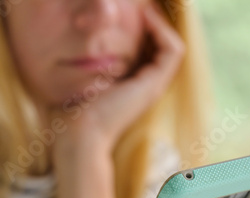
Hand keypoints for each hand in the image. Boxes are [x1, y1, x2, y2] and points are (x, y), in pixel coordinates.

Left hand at [51, 2, 184, 158]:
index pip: (152, 51)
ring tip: (146, 8)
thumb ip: (91, 61)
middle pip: (165, 48)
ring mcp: (154, 85)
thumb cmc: (75, 108)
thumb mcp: (84, 78)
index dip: (148, 29)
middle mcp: (149, 84)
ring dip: (162, 24)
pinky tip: (146, 17)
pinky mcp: (154, 84)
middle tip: (142, 5)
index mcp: (135, 84)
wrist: (80, 132)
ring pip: (173, 47)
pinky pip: (172, 50)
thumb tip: (80, 36)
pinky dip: (163, 31)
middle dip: (157, 23)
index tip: (133, 11)